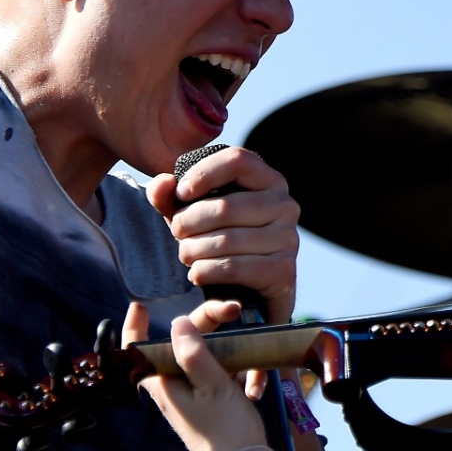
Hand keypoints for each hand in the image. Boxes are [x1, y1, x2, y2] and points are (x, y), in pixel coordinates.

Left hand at [128, 304, 267, 450]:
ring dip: (223, 348)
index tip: (140, 306)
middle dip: (203, 325)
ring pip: (201, 358)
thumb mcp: (212, 386)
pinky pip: (216, 374)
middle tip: (231, 310)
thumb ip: (193, 353)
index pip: (138, 352)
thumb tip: (177, 323)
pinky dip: (232, 367)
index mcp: (164, 384)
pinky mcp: (209, 403)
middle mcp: (173, 389)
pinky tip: (250, 373)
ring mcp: (191, 396)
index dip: (135, 327)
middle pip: (178, 346)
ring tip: (245, 342)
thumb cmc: (225, 430)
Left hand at [148, 146, 299, 324]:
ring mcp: (288, 238)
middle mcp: (285, 205)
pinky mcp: (283, 270)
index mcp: (268, 180)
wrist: (248, 290)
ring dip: (194, 250)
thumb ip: (170, 197)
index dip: (203, 174)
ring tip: (186, 254)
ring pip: (228, 240)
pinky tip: (196, 274)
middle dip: (190, 222)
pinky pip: (235, 268)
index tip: (180, 194)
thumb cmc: (219, 241)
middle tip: (177, 233)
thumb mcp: (192, 215)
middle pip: (226, 207)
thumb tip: (163, 183)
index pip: (237, 160)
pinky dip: (206, 271)